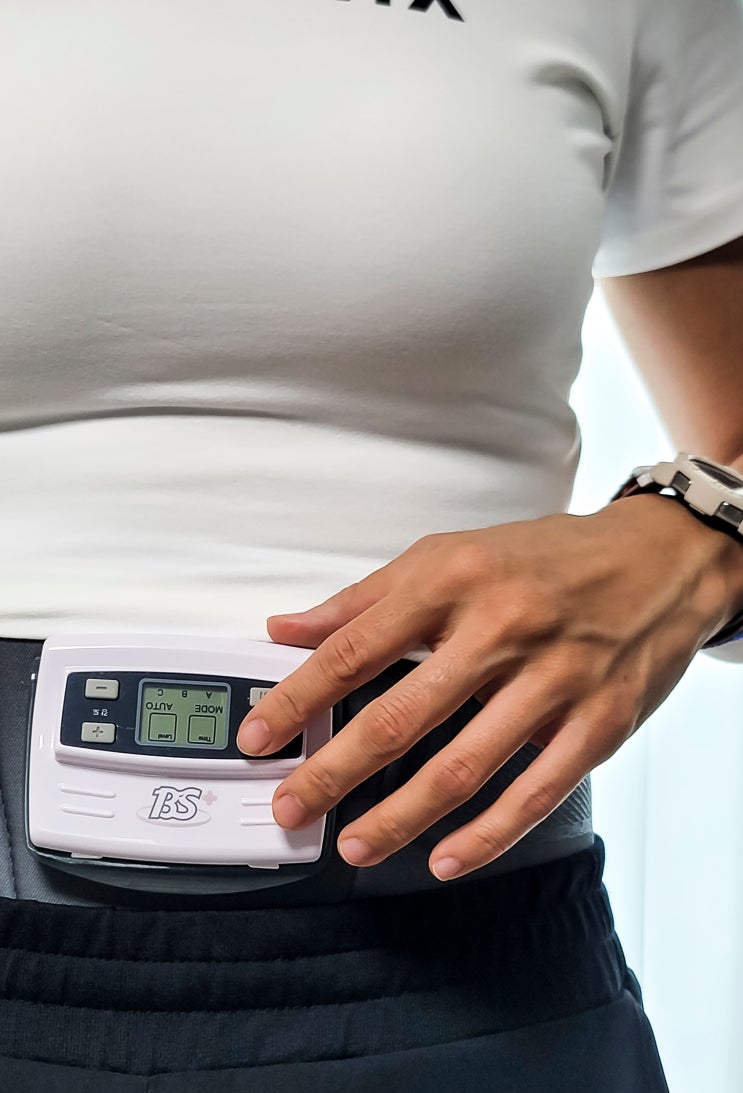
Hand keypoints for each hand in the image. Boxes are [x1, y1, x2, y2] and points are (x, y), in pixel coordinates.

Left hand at [237, 495, 737, 880]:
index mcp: (454, 580)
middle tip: (291, 805)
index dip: (299, 698)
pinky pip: (535, 790)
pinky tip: (445, 858)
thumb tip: (290, 627)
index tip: (260, 735)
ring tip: (354, 844)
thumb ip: (367, 597)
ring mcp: (554, 679)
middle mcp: (502, 628)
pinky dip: (487, 835)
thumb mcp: (450, 555)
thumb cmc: (545, 558)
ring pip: (463, 765)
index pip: (356, 646)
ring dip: (400, 817)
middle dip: (334, 770)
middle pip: (400, 715)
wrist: (658, 560)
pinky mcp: (598, 722)